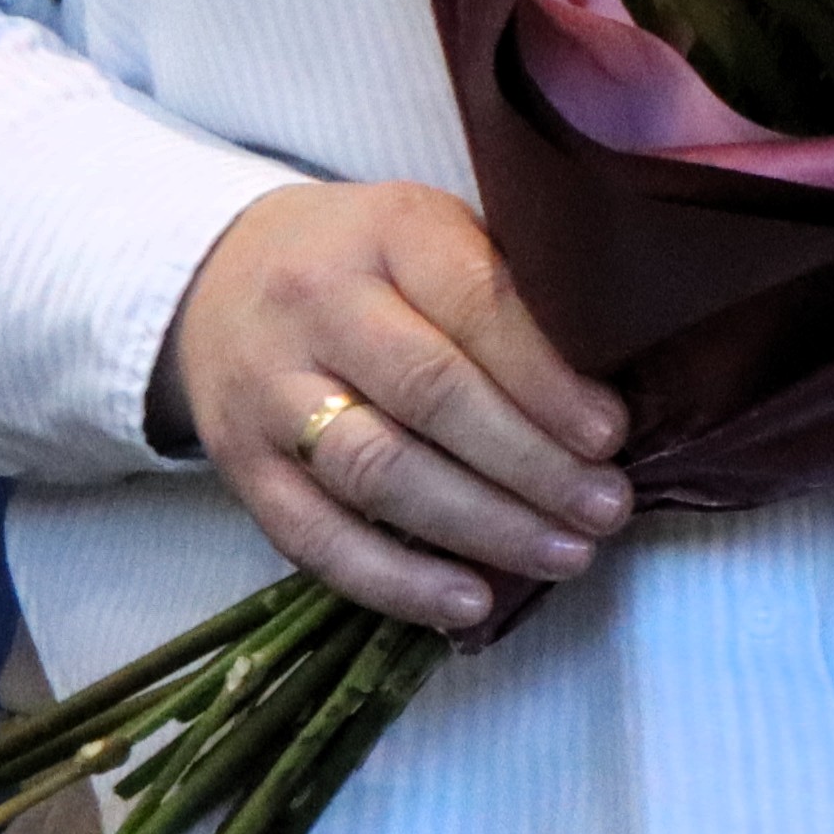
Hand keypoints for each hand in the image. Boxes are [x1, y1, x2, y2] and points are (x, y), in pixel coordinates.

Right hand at [148, 182, 632, 633]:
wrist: (221, 275)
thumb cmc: (375, 259)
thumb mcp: (442, 234)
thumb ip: (514, 291)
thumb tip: (613, 387)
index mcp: (391, 230)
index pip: (475, 304)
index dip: (546, 378)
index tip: (610, 434)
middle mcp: (318, 305)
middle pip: (430, 395)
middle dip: (531, 464)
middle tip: (606, 509)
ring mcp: (268, 392)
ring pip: (377, 472)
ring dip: (480, 526)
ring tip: (564, 555)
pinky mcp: (240, 468)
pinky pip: (313, 538)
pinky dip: (395, 581)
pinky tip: (469, 602)